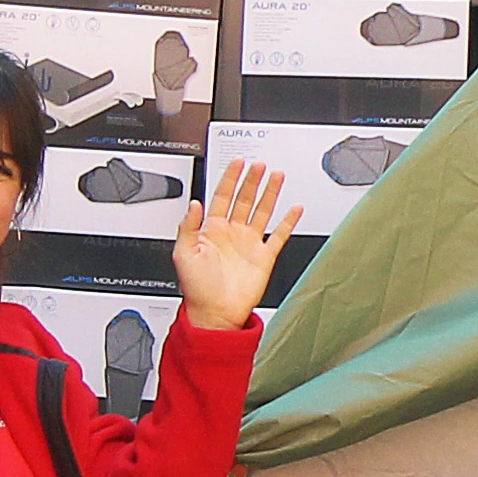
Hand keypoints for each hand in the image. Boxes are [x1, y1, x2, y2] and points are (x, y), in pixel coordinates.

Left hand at [170, 159, 300, 329]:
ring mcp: (249, 243)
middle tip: (259, 165)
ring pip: (261, 210)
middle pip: (244, 198)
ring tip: (276, 175)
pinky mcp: (264, 256)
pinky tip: (294, 209)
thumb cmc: (197, 289)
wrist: (216, 314)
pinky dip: (288, 221)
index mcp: (211, 229)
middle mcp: (231, 233)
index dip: (230, 178)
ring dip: (269, 193)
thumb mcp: (183, 254)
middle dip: (252, 180)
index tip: (237, 162)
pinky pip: (278, 235)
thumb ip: (187, 226)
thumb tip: (194, 204)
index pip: (222, 195)